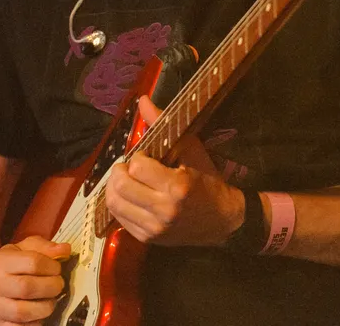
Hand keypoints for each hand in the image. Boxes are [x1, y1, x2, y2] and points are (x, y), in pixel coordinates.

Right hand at [0, 236, 70, 325]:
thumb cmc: (7, 267)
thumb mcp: (21, 249)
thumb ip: (44, 247)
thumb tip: (65, 250)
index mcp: (0, 261)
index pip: (32, 262)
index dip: (52, 266)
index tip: (57, 269)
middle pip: (28, 288)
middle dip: (51, 287)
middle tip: (58, 285)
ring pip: (24, 312)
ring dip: (45, 307)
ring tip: (50, 300)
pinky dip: (35, 323)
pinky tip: (39, 313)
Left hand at [105, 96, 243, 245]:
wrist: (224, 221)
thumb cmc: (208, 182)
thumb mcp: (191, 149)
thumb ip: (163, 124)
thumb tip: (142, 100)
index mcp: (177, 187)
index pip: (137, 167)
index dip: (138, 157)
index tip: (147, 156)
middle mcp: (164, 211)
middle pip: (120, 187)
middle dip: (120, 171)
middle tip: (130, 167)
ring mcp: (155, 229)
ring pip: (115, 204)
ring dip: (115, 188)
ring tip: (128, 181)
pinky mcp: (148, 239)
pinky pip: (119, 219)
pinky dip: (119, 204)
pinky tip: (131, 196)